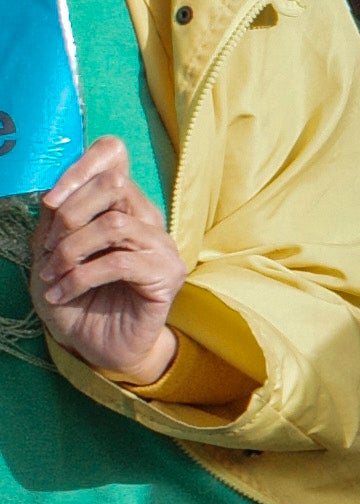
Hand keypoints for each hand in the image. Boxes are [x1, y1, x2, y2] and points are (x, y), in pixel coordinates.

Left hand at [25, 136, 185, 386]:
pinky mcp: (166, 275)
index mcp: (120, 205)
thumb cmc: (75, 298)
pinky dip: (80, 277)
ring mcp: (161, 246)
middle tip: (48, 248)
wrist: (94, 345)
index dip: (81, 166)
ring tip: (52, 275)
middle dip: (69, 214)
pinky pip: (119, 262)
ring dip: (71, 250)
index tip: (49, 202)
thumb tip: (54, 193)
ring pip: (114, 224)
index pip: (113, 157)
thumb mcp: (50, 252)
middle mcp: (146, 219)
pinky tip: (63, 292)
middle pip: (114, 184)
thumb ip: (55, 219)